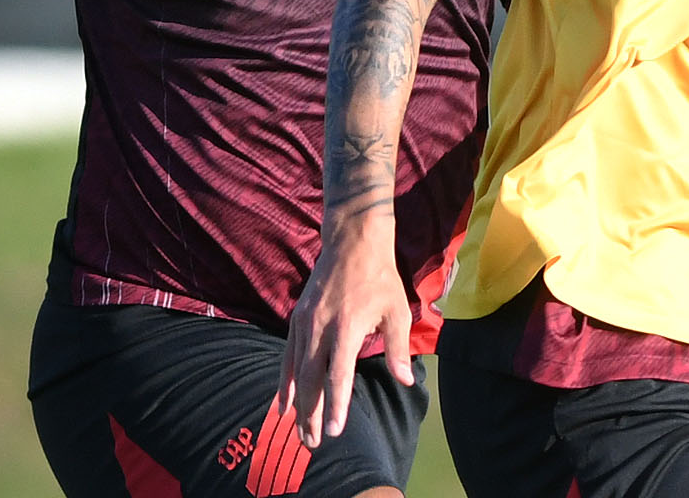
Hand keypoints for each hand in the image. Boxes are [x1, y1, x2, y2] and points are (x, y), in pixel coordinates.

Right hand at [277, 224, 412, 448]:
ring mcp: (305, 323)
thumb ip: (398, 348)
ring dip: (298, 404)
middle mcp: (321, 327)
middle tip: (312, 444)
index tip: (333, 431)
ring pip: (297, 371)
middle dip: (311, 414)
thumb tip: (404, 381)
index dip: (335, 405)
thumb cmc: (380, 280)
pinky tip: (284, 403)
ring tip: (300, 431)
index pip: (338, 375)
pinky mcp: (297, 319)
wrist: (352, 244)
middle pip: (312, 379)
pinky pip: (288, 356)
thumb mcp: (398, 312)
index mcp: (347, 327)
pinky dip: (285, 381)